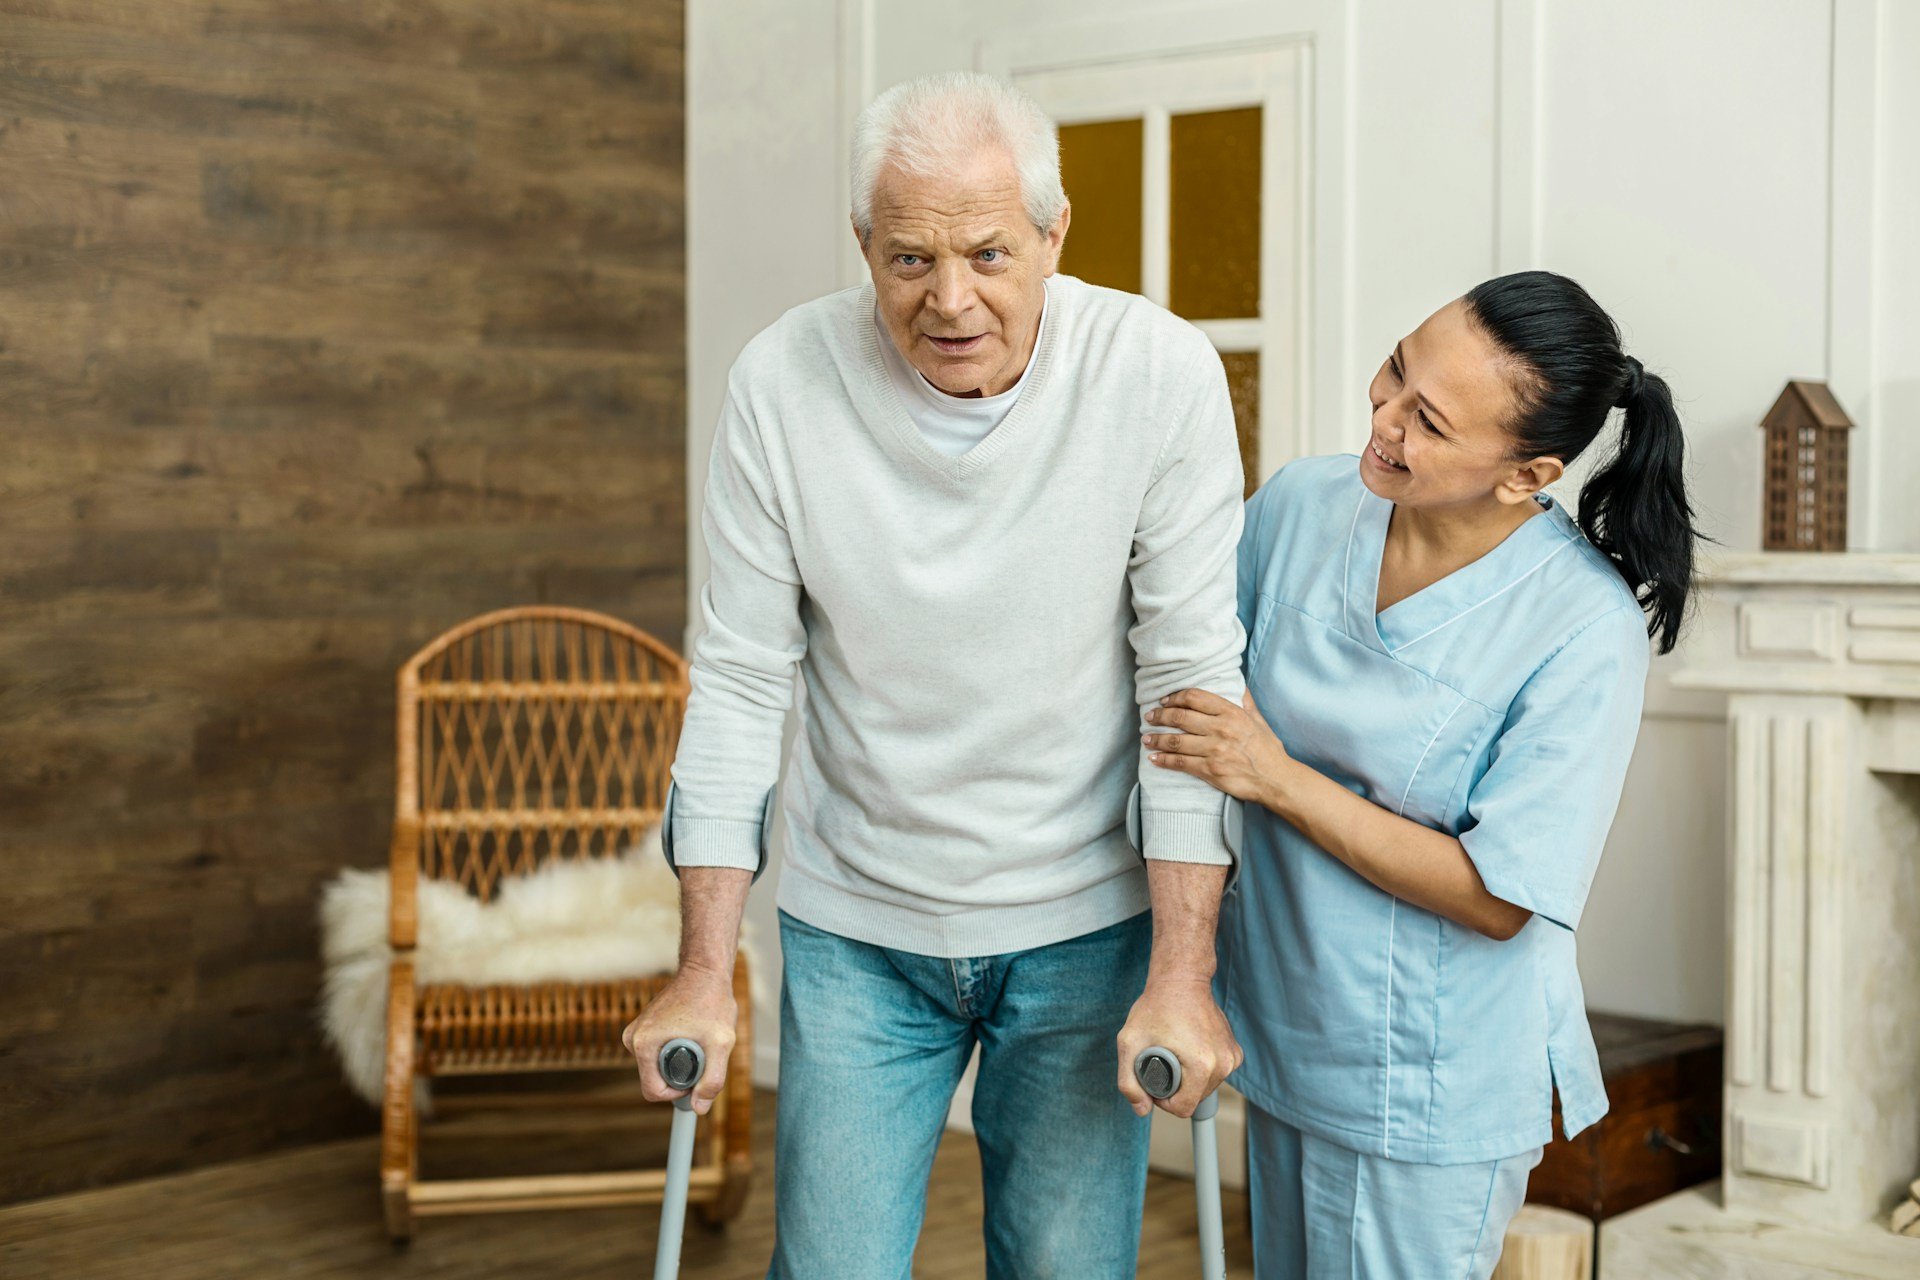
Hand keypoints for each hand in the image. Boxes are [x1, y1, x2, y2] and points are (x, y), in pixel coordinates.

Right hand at [621, 964, 736, 1115]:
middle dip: (680, 1076)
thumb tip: (698, 1108)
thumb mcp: (721, 1042)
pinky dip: (675, 1051)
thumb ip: (713, 1079)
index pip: (653, 1091)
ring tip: (697, 1040)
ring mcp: (635, 1033)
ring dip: (679, 1063)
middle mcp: (632, 1039)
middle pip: (655, 1080)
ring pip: (657, 1068)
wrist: (704, 971)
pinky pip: (658, 1054)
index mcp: (643, 1044)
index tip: (698, 1077)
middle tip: (703, 1054)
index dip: (677, 1094)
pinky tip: (690, 1034)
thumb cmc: (712, 1001)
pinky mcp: (642, 1028)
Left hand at [1116, 975, 1242, 1118]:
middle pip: (1195, 1099)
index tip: (1153, 1082)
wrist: (1182, 980)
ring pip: (1206, 1088)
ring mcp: (1231, 1057)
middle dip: (1176, 1090)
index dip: (1163, 1102)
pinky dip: (1202, 1070)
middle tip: (1161, 1064)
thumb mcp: (1129, 1042)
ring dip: (1190, 1081)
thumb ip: (1128, 1082)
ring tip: (1175, 1055)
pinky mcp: (1235, 1052)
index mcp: (1201, 1065)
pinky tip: (1189, 1051)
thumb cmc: (1155, 1007)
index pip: (1184, 1108)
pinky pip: (1216, 1074)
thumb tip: (1142, 1110)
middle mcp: (1223, 1063)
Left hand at [1144, 688, 1290, 807]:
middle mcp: (1220, 729)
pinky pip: (1180, 763)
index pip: (1195, 697)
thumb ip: (1245, 702)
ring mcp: (1214, 750)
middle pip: (1180, 717)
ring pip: (1176, 741)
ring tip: (1146, 739)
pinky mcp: (1210, 770)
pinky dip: (1164, 760)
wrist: (1276, 780)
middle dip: (1160, 716)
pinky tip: (1154, 759)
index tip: (1165, 701)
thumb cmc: (1268, 750)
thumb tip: (1238, 684)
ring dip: (1156, 739)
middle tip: (1149, 717)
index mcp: (1231, 713)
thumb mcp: (1258, 720)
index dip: (1175, 697)